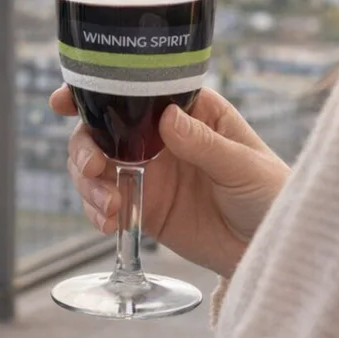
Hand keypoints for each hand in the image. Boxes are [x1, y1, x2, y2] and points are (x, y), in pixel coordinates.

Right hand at [52, 85, 289, 277]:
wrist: (272, 247)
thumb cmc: (271, 193)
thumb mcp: (244, 166)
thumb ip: (204, 145)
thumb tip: (166, 118)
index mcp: (188, 112)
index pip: (136, 91)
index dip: (97, 91)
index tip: (66, 101)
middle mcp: (161, 138)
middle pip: (103, 129)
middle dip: (85, 146)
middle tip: (92, 168)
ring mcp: (150, 173)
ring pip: (98, 166)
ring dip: (89, 183)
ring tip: (108, 205)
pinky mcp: (145, 208)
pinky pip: (107, 204)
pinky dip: (97, 211)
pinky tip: (109, 221)